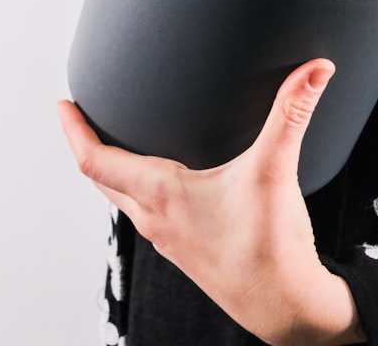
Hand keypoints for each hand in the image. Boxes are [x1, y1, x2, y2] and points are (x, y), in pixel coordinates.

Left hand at [58, 58, 364, 345]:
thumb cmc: (269, 250)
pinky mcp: (188, 247)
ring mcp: (170, 237)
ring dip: (113, 170)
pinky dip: (139, 190)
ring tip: (118, 143)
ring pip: (124, 198)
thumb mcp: (275, 170)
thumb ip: (292, 113)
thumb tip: (314, 70)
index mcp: (163, 195)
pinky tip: (167, 183)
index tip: (63, 106)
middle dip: (88, 145)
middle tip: (85, 117)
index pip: (96, 160)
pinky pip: (148, 213)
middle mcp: (157, 218)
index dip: (74, 130)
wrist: (284, 307)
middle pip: (103, 179)